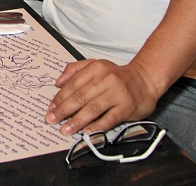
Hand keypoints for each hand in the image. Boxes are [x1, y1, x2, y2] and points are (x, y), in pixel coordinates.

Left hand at [46, 59, 160, 134]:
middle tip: (51, 119)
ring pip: (93, 108)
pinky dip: (97, 126)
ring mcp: (117, 93)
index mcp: (96, 68)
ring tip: (65, 129)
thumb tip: (58, 82)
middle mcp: (106, 79)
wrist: (145, 80)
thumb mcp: (95, 65)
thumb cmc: (116, 75)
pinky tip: (87, 132)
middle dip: (63, 110)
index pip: (73, 84)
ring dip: (77, 121)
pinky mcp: (127, 107)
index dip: (59, 97)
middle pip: (80, 97)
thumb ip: (74, 69)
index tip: (50, 108)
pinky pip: (110, 118)